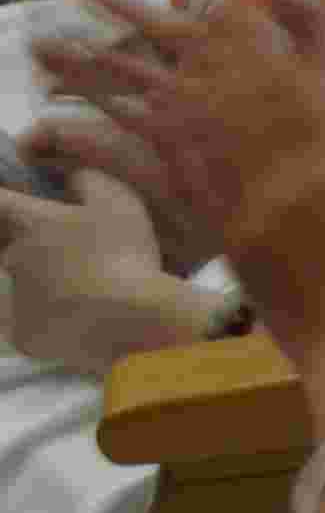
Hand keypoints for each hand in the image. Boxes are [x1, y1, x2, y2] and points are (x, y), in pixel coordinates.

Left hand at [0, 163, 218, 374]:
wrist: (125, 319)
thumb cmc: (122, 253)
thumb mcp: (119, 200)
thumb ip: (87, 181)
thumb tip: (70, 177)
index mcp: (33, 223)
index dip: (3, 198)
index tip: (12, 198)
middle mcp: (13, 257)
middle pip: (12, 246)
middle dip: (35, 247)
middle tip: (79, 256)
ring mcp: (16, 299)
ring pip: (26, 284)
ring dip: (48, 283)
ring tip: (88, 291)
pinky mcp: (23, 334)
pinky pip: (34, 320)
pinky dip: (54, 317)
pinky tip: (84, 318)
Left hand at [120, 0, 324, 362]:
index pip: (292, 85)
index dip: (269, 37)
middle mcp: (276, 181)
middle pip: (241, 99)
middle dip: (224, 47)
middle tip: (209, 6)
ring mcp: (243, 210)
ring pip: (207, 134)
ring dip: (190, 85)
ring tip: (180, 46)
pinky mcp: (227, 237)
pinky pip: (192, 182)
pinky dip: (174, 143)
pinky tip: (164, 118)